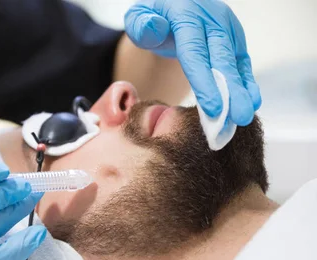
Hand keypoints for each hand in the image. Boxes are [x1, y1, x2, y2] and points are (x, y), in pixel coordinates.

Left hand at [125, 0, 260, 125]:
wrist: (171, 6)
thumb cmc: (151, 17)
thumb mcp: (138, 16)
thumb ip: (141, 24)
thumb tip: (153, 28)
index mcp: (187, 14)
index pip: (195, 52)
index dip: (205, 82)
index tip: (213, 108)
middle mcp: (212, 20)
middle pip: (221, 59)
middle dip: (231, 92)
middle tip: (238, 117)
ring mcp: (226, 29)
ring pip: (235, 63)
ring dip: (241, 91)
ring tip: (245, 117)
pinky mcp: (234, 39)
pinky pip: (241, 63)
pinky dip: (246, 83)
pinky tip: (252, 102)